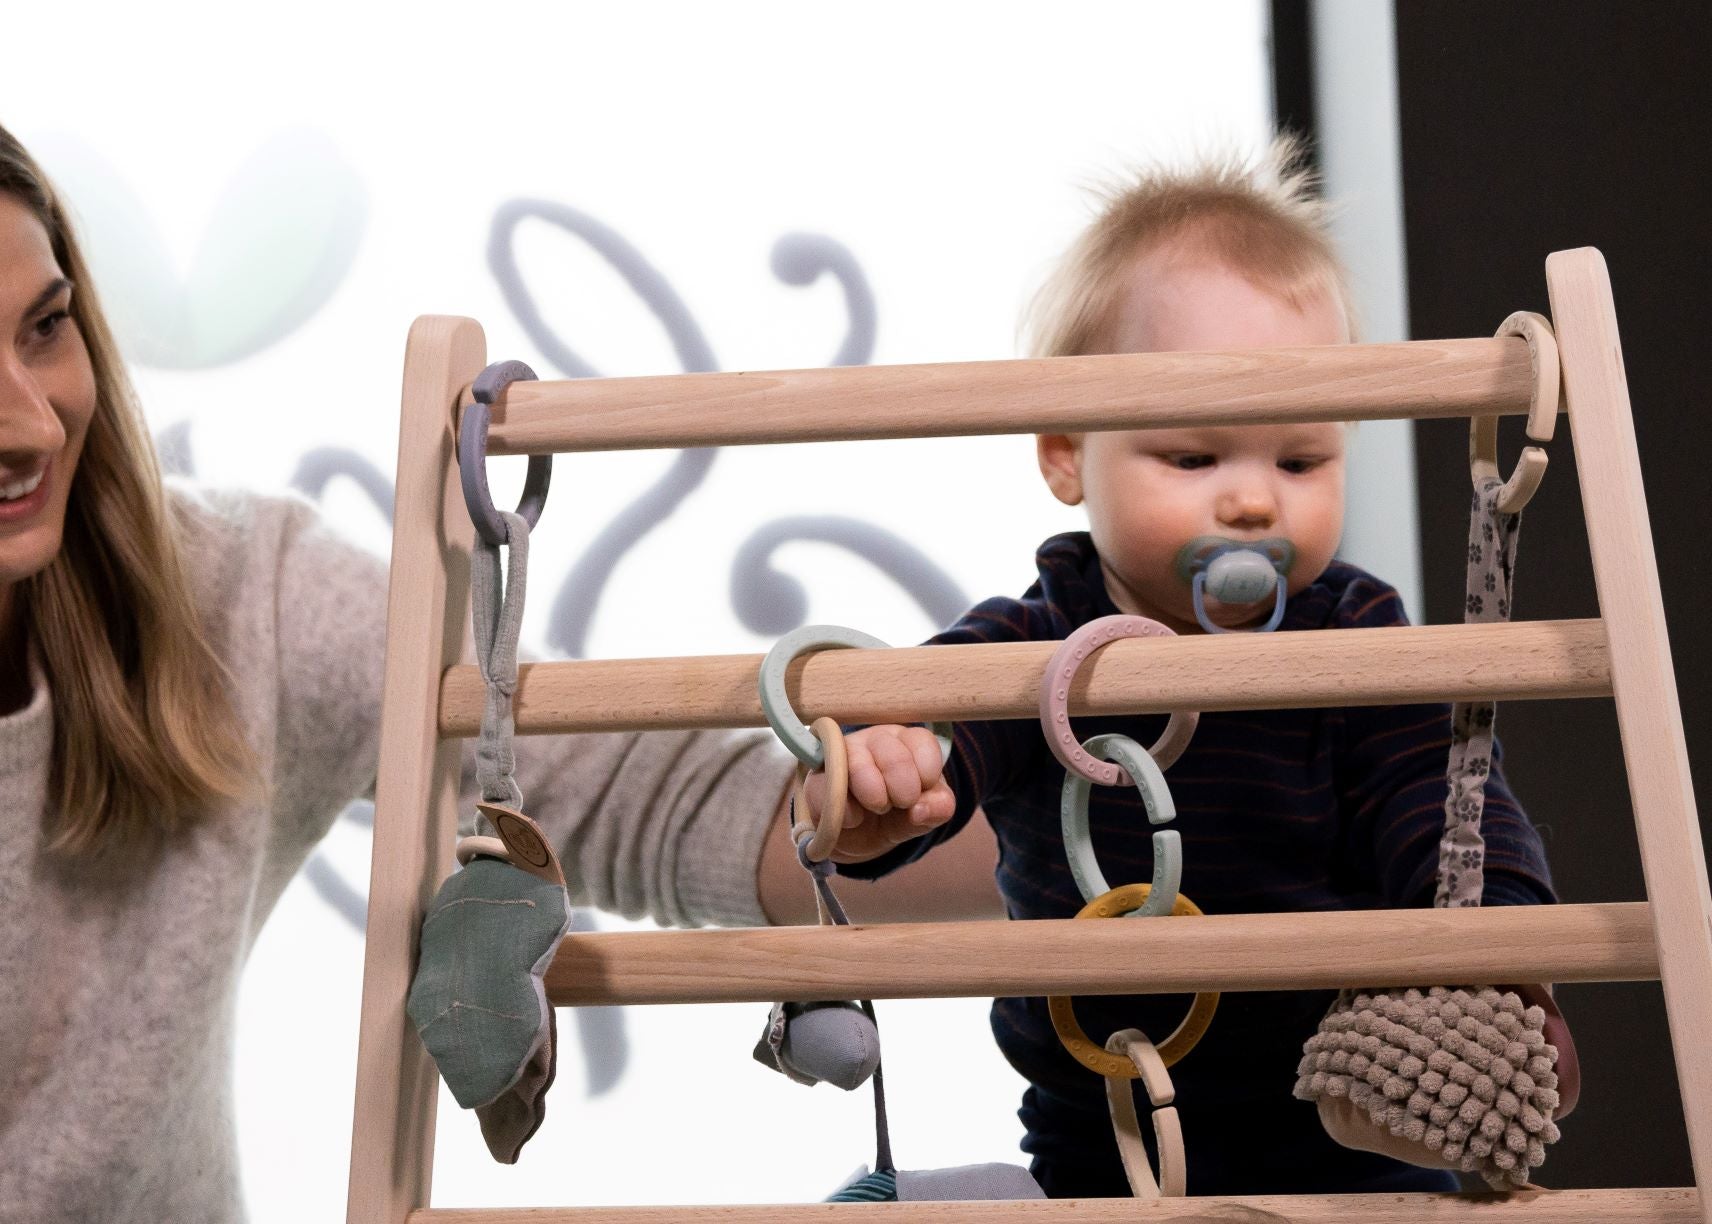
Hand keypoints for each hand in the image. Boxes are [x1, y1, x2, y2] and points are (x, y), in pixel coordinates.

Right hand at [800, 724, 955, 862]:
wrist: (857, 838)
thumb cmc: (896, 814)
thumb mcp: (923, 814)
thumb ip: (936, 809)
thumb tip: (920, 810)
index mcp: (906, 742)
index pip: (922, 742)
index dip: (927, 774)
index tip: (921, 794)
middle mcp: (875, 740)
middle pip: (894, 755)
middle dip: (903, 789)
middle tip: (899, 804)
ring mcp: (842, 755)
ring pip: (858, 764)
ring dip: (874, 794)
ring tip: (877, 808)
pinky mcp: (816, 777)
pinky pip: (827, 788)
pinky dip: (845, 811)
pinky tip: (853, 820)